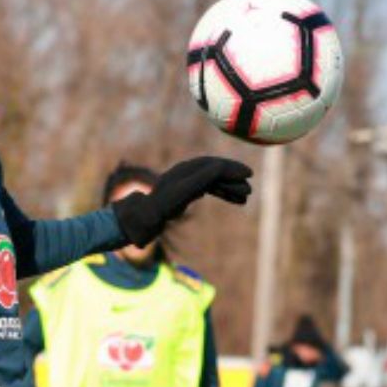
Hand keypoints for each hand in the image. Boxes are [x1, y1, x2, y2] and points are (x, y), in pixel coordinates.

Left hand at [112, 157, 252, 245]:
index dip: (232, 169)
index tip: (248, 175)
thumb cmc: (155, 211)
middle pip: (214, 170)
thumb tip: (218, 168)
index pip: (213, 165)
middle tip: (249, 189)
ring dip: (229, 187)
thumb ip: (197, 181)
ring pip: (212, 180)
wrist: (137, 221)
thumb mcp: (177, 196)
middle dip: (233, 178)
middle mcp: (184, 174)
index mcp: (184, 172)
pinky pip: (207, 188)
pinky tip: (232, 199)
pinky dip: (221, 193)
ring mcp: (183, 182)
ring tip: (245, 198)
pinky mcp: (182, 192)